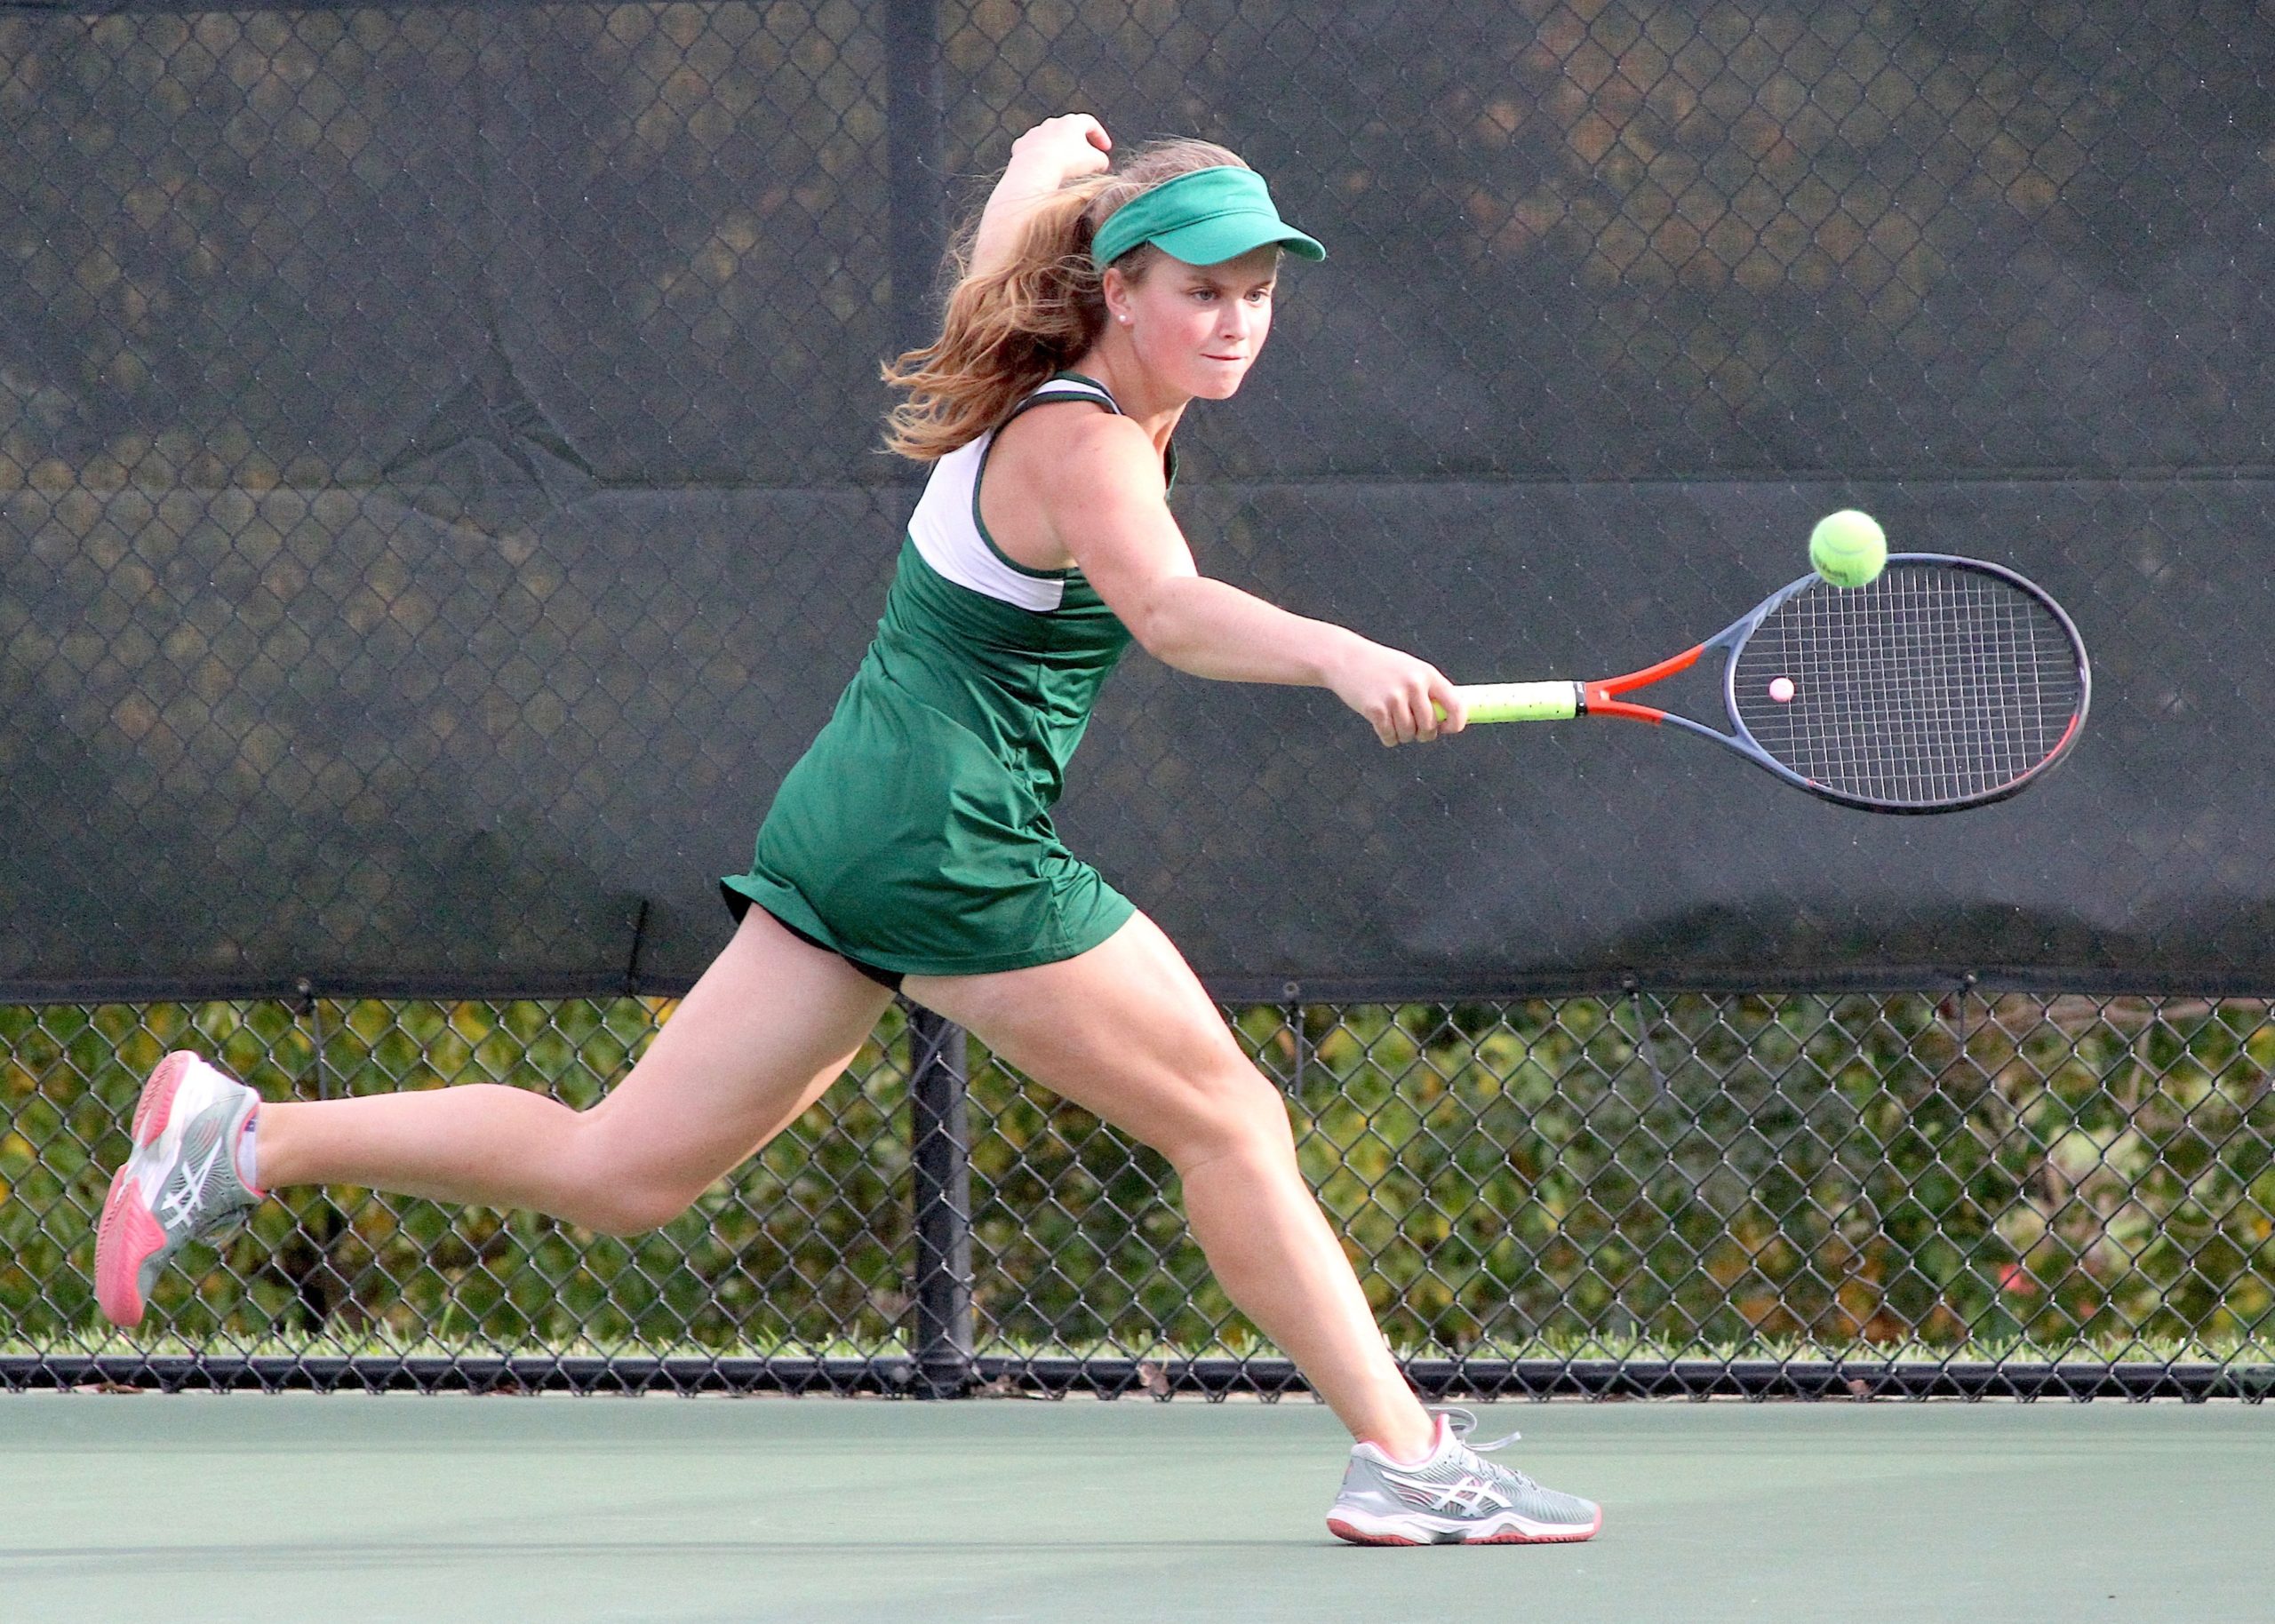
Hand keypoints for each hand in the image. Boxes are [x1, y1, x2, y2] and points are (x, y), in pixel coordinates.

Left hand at [1004, 114, 1112, 188]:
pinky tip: (1044, 170)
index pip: (1090, 123)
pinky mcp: (1021, 145)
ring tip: (1063, 168)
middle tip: (1085, 159)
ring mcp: (1034, 133)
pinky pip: (1033, 150)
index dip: (1100, 136)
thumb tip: (1102, 163)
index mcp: (1072, 122)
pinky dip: (1040, 158)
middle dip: (1078, 144)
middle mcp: (1052, 123)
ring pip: (1049, 140)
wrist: (1035, 169)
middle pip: (1068, 130)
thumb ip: (1102, 160)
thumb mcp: (1095, 162)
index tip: (1105, 149)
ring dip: (1058, 151)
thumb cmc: (1066, 163)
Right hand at [1326, 636, 1467, 746]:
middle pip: (1429, 727)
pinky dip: (1388, 737)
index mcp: (1427, 674)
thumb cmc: (1379, 665)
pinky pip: (1390, 737)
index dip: (1455, 723)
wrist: (1345, 657)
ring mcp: (1394, 698)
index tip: (1448, 728)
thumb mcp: (1411, 669)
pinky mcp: (1376, 710)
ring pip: (1409, 735)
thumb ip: (1429, 690)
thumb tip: (1448, 716)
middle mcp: (1414, 685)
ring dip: (1402, 735)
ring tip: (1393, 720)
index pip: (1455, 705)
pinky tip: (1382, 724)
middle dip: (1423, 733)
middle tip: (1414, 728)